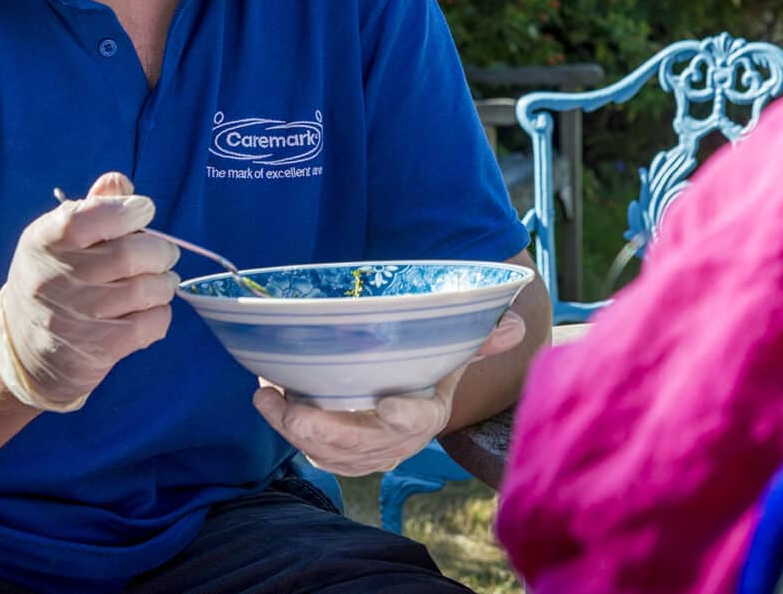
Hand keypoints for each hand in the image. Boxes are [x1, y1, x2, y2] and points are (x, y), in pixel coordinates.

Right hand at [0, 173, 178, 411]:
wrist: (22, 350)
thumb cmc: (54, 279)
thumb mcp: (59, 239)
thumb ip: (93, 207)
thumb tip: (119, 182)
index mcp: (43, 242)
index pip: (89, 218)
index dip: (127, 210)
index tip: (142, 211)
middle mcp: (55, 279)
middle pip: (131, 255)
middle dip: (161, 250)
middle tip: (162, 253)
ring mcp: (76, 318)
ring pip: (148, 290)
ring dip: (164, 282)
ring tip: (157, 281)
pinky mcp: (97, 349)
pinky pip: (152, 323)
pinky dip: (161, 312)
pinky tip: (148, 309)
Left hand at [252, 311, 526, 474]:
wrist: (416, 402)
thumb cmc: (433, 371)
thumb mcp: (454, 352)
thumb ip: (479, 338)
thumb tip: (516, 324)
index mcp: (427, 415)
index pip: (418, 422)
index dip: (404, 418)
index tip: (390, 405)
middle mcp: (397, 442)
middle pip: (361, 445)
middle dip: (325, 431)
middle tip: (291, 408)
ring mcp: (368, 454)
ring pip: (331, 454)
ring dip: (296, 432)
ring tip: (267, 399)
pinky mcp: (344, 457)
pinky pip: (319, 457)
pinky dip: (293, 436)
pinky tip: (271, 406)